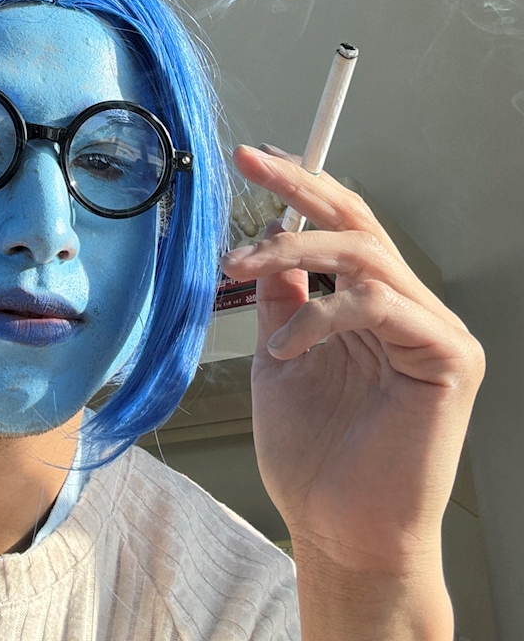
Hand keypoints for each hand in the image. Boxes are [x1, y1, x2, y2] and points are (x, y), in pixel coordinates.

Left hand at [221, 145, 485, 575]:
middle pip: (359, 224)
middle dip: (300, 187)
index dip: (302, 188)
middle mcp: (407, 309)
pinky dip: (322, 314)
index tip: (253, 158)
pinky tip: (290, 344)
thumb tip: (268, 239)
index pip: (342, 229)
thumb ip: (282, 297)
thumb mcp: (280, 354)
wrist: (337, 531)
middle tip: (252, 164)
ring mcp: (432, 331)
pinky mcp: (448, 357)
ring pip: (365, 255)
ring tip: (242, 269)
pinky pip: (381, 303)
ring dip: (294, 251)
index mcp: (370, 307)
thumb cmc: (312, 455)